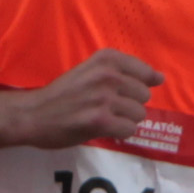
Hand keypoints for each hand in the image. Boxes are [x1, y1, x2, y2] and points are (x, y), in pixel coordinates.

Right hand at [23, 49, 160, 146]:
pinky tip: (101, 129)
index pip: (145, 73)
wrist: (32, 114)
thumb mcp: (91, 71)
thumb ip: (125, 72)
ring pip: (138, 115)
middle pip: (144, 96)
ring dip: (123, 120)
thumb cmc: (62, 94)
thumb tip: (161, 78)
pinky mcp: (100, 120)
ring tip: (102, 118)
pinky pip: (128, 130)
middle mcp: (108, 75)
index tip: (119, 94)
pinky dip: (118, 133)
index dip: (136, 88)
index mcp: (107, 59)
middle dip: (129, 105)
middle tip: (105, 108)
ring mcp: (104, 98)